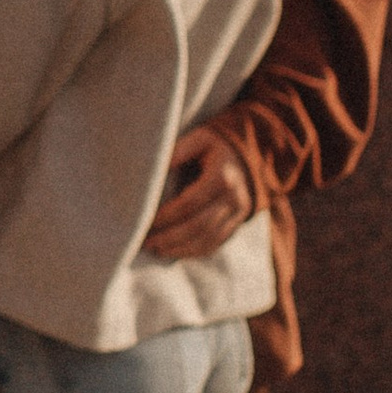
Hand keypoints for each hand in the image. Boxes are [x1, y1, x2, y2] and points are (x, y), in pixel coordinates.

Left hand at [144, 119, 256, 260]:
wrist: (245, 158)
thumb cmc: (213, 148)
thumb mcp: (199, 139)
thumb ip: (178, 151)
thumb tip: (153, 168)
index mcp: (222, 177)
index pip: (190, 202)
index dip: (167, 215)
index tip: (146, 221)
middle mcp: (234, 199)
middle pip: (199, 225)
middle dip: (171, 237)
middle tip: (147, 242)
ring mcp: (238, 215)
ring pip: (208, 240)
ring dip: (181, 248)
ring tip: (156, 249)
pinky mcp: (236, 225)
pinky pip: (215, 244)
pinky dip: (194, 252)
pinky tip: (174, 252)